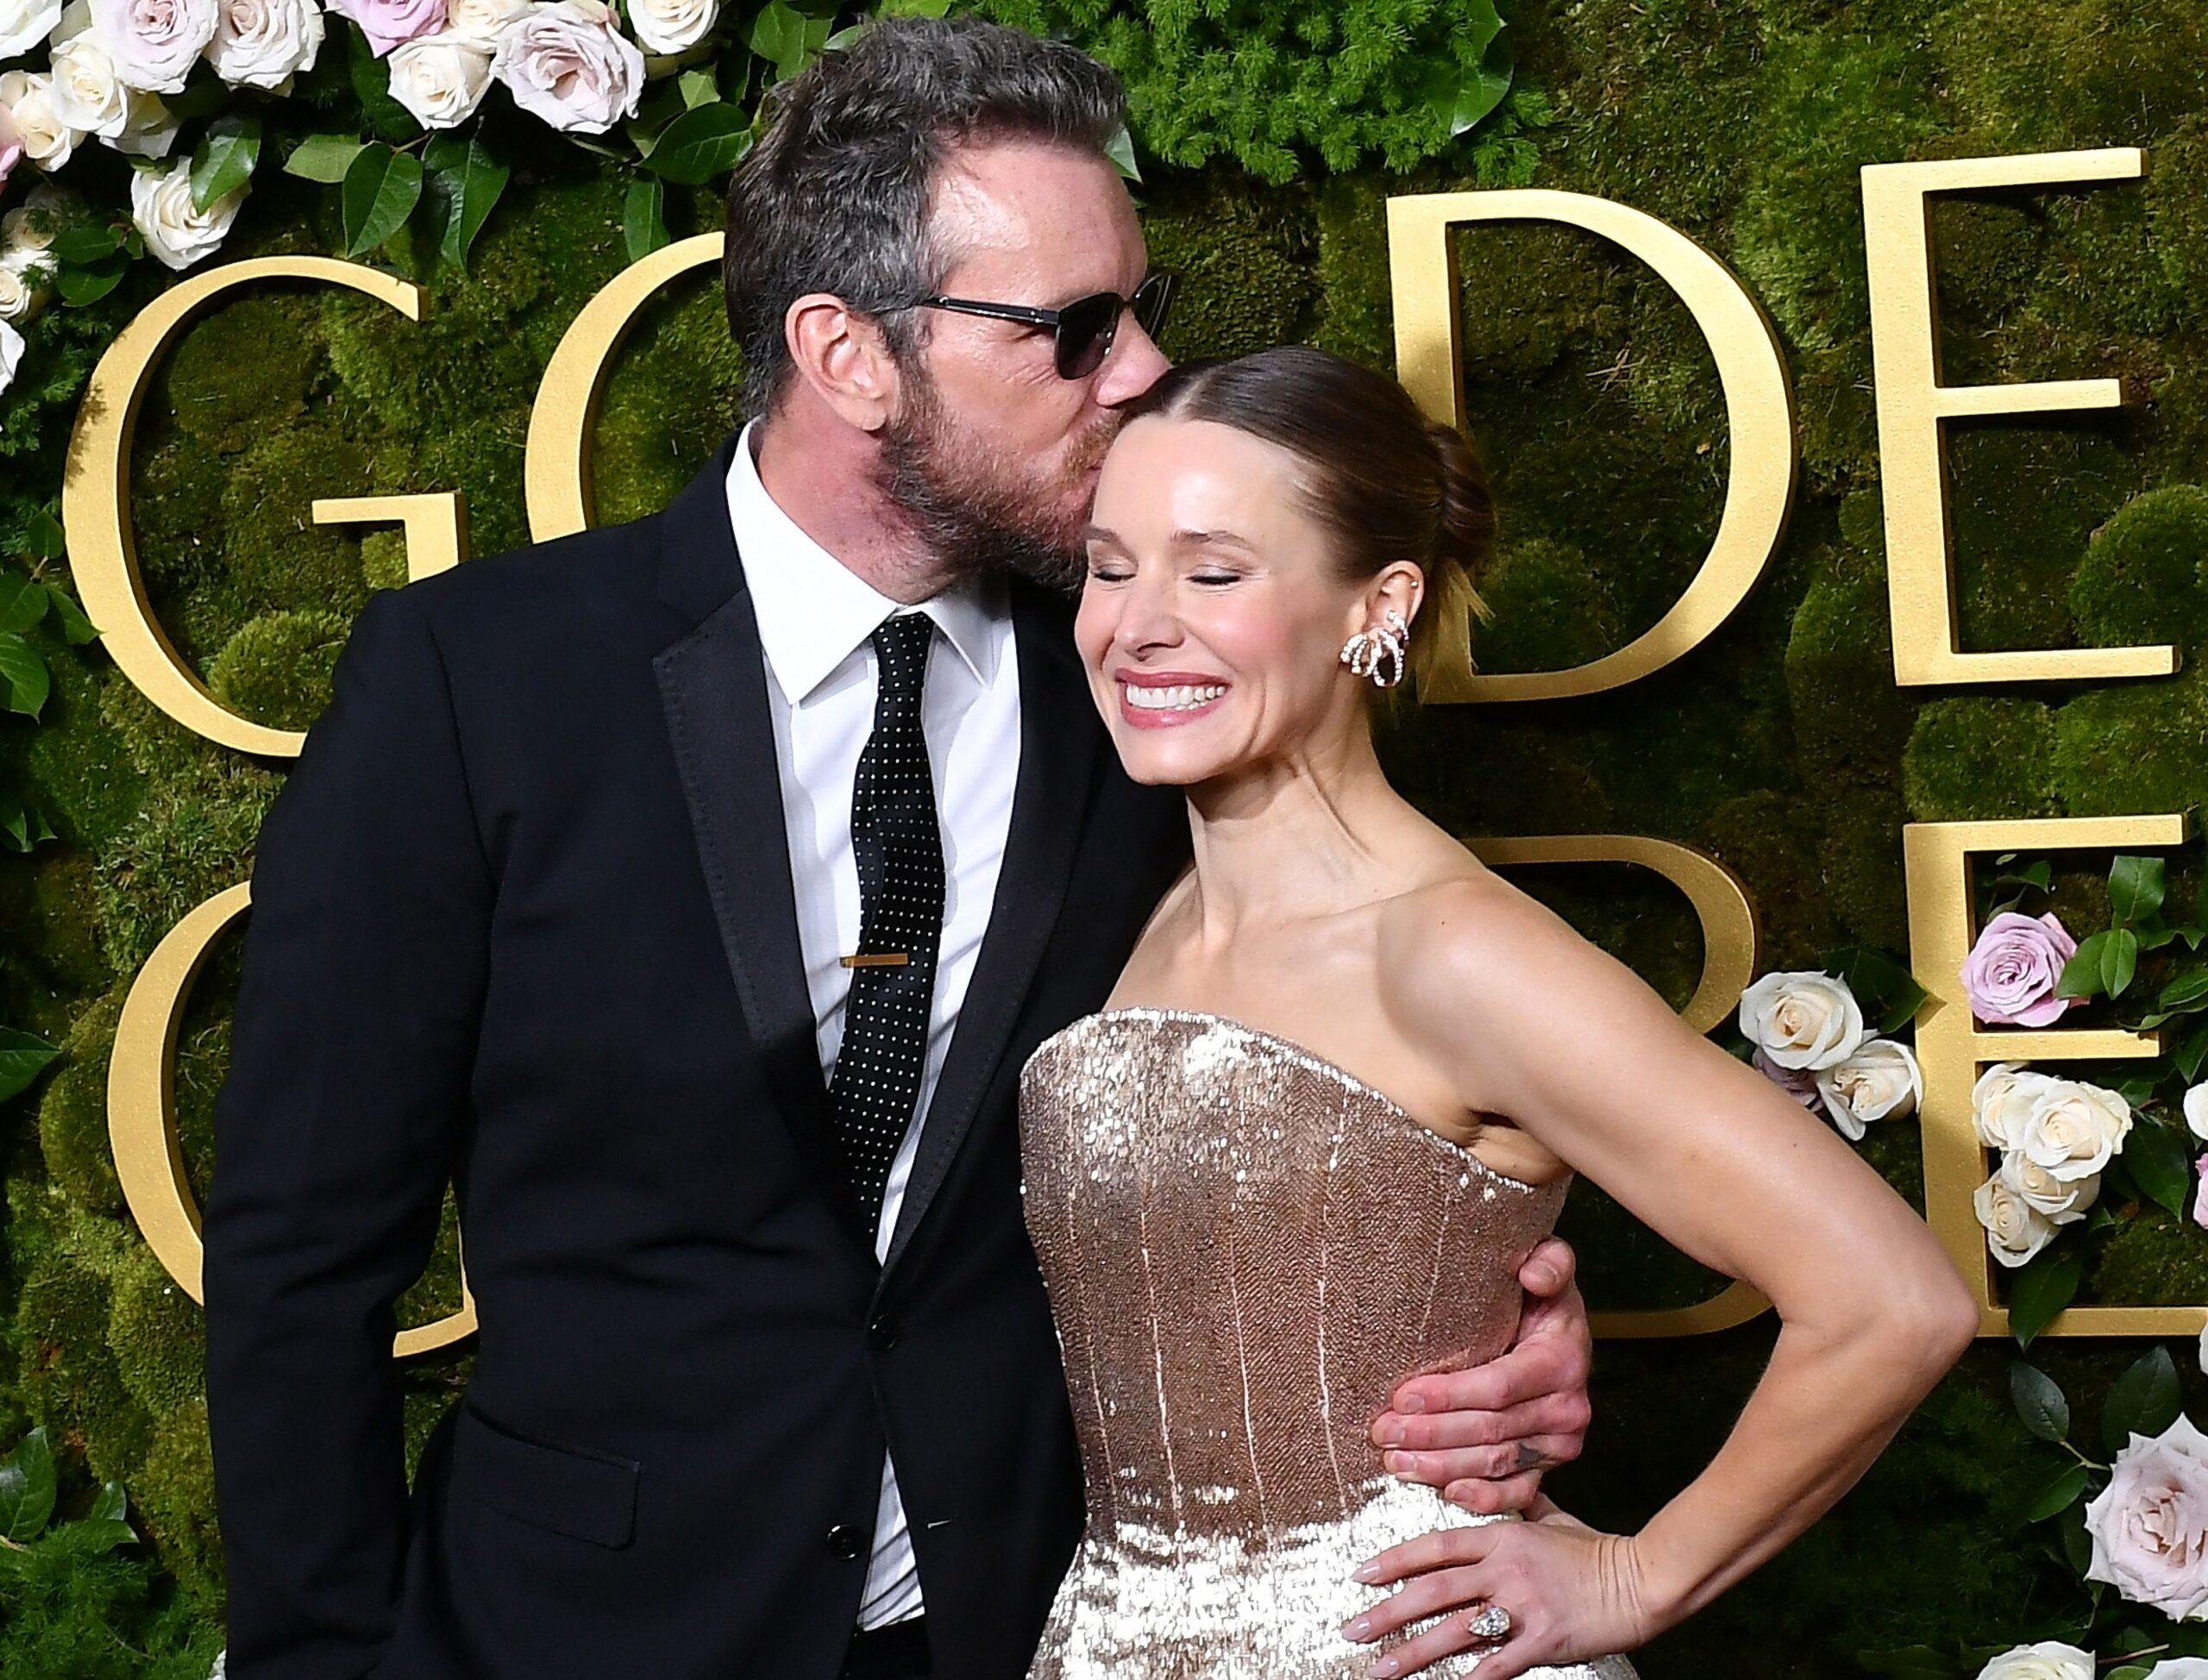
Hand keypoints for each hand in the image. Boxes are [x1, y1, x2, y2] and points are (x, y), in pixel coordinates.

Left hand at [1342, 1513, 1655, 1678]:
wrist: (1641, 1579)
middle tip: (1351, 1627)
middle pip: (1433, 1590)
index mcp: (1502, 1537)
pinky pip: (1497, 1663)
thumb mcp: (1552, 1518)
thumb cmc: (1596, 1550)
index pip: (1435, 1546)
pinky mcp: (1543, 1640)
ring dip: (1411, 1650)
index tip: (1361, 1574)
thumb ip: (1520, 1505)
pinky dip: (1470, 1677)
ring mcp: (1522, 1606)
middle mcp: (1504, 1569)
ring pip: (1453, 1630)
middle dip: (1386, 1611)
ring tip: (1379, 1667)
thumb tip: (1501, 1486)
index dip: (1394, 1560)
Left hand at [1368, 1235, 1593, 1512]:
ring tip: (1394, 1460)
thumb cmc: (1540, 1300)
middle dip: (1430, 1434)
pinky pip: (1518, 1493)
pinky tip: (1445, 1493)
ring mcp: (1560, 1444)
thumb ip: (1549, 1262)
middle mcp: (1567, 1408)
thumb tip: (1533, 1272)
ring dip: (1441, 1466)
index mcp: (1562, 1360)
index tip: (1401, 1396)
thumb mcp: (1551, 1268)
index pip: (1497, 1386)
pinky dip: (1482, 1499)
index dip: (1448, 1396)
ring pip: (1495, 1464)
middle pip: (1489, 1430)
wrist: (1562, 1337)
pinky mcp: (1548, 1466)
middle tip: (1382, 1432)